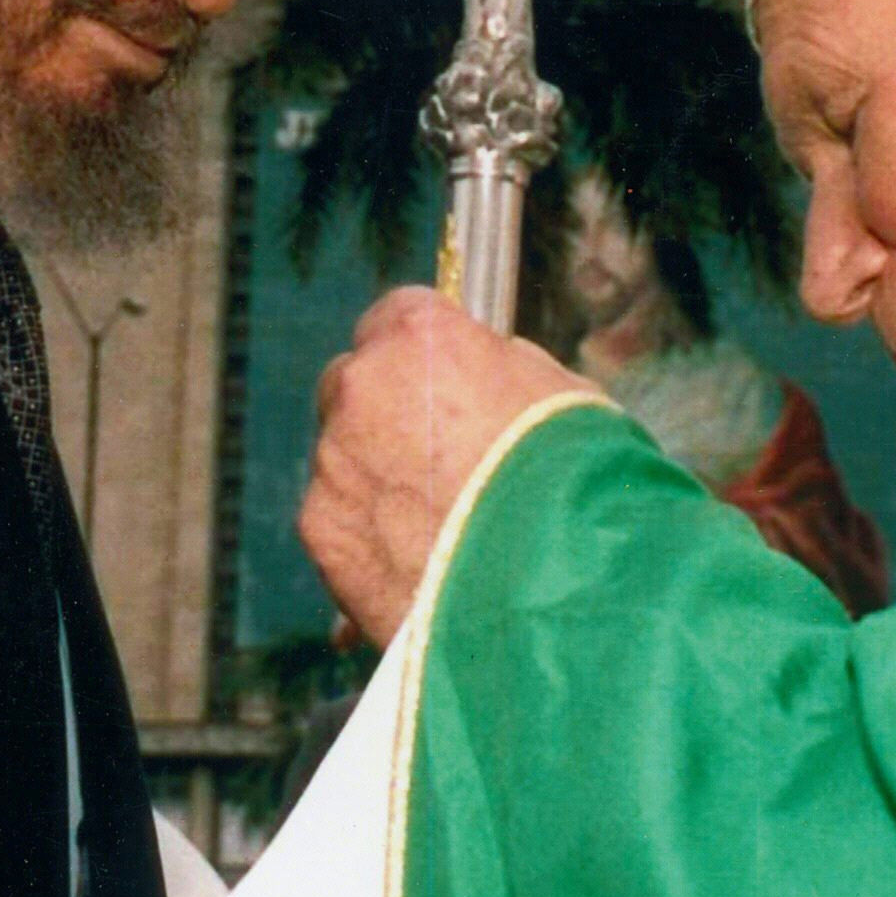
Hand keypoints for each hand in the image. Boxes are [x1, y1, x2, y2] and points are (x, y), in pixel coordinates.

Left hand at [298, 288, 590, 646]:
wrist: (553, 580)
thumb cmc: (574, 476)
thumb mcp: (560, 394)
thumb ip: (501, 374)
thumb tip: (484, 376)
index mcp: (420, 337)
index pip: (397, 316)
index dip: (423, 354)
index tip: (443, 382)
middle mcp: (361, 386)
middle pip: (352, 383)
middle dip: (382, 413)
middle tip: (435, 459)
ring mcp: (333, 459)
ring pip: (340, 457)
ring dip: (375, 481)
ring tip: (436, 530)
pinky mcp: (321, 529)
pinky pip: (340, 525)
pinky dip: (367, 542)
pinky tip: (416, 570)